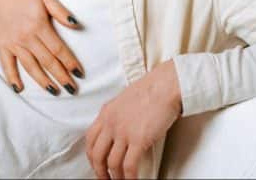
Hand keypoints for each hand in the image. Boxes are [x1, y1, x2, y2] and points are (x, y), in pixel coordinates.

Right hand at [0, 0, 83, 94]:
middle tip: (72, 89)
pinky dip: (12, 78)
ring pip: (30, 66)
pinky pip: (7, 65)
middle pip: (47, 61)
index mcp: (39, 26)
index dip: (70, 62)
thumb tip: (77, 25)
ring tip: (55, 91)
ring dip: (43, 81)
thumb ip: (61, 12)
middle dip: (61, 76)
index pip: (58, 49)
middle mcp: (26, 37)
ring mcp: (13, 44)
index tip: (80, 73)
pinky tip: (19, 89)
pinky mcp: (3, 47)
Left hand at [85, 61, 181, 178]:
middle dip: (99, 171)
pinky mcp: (138, 140)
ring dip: (115, 177)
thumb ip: (117, 115)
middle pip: (96, 154)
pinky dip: (129, 177)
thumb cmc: (152, 89)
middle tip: (104, 178)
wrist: (165, 85)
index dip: (91, 156)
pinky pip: (129, 166)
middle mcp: (111, 123)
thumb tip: (119, 129)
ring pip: (112, 163)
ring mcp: (123, 132)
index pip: (90, 139)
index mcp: (106, 112)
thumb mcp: (125, 99)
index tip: (96, 163)